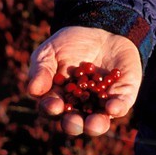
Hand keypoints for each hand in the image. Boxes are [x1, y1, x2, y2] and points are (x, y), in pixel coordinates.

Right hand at [26, 27, 142, 137]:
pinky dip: (117, 108)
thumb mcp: (49, 52)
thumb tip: (33, 90)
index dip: (51, 109)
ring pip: (98, 122)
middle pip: (75, 123)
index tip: (53, 105)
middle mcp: (79, 107)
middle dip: (74, 125)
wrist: (99, 28)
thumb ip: (40, 70)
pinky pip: (120, 106)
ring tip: (94, 124)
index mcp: (58, 99)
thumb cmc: (68, 44)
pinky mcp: (122, 95)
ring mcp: (101, 104)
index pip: (52, 110)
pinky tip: (113, 107)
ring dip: (96, 126)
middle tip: (73, 122)